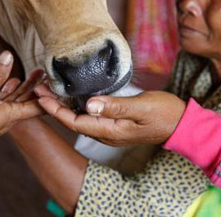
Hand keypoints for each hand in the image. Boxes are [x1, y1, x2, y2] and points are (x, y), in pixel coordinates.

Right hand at [0, 52, 44, 166]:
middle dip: (38, 86)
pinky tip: (9, 81)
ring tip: (35, 73)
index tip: (59, 83)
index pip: (38, 106)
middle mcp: (6, 118)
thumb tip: (9, 55)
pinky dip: (7, 91)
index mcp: (10, 115)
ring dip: (24, 86)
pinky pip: (1, 102)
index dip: (50, 95)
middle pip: (27, 100)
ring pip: (14, 100)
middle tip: (47, 71)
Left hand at [36, 85, 186, 145]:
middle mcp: (106, 134)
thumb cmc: (164, 112)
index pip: (74, 121)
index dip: (55, 109)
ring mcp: (111, 130)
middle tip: (38, 86)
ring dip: (63, 104)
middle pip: (72, 120)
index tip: (40, 94)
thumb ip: (115, 106)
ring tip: (50, 88)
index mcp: (110, 130)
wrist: (182, 124)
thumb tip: (88, 104)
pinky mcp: (115, 124)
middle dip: (54, 105)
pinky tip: (72, 95)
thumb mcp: (141, 106)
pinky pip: (89, 116)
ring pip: (80, 118)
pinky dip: (76, 105)